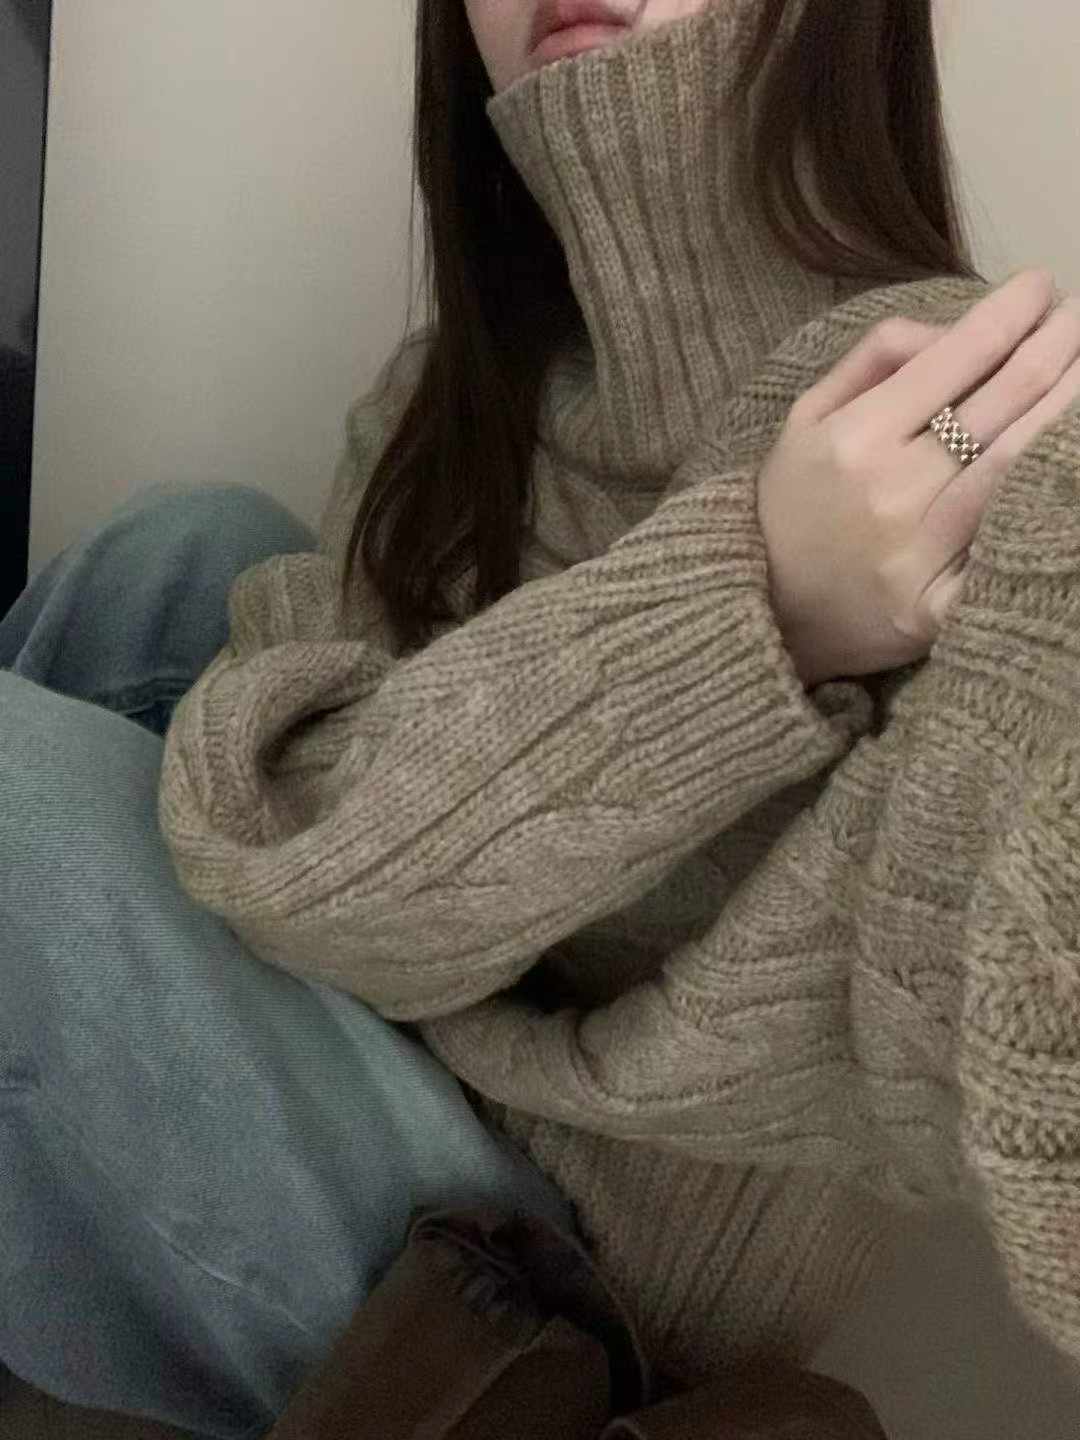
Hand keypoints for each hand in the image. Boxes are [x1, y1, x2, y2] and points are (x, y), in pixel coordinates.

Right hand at [758, 267, 1079, 686]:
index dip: (1014, 309)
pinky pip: (1009, 540)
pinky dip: (1045, 494)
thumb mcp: (806, 419)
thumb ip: (873, 360)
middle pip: (1006, 397)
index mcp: (854, 437)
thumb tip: (951, 329)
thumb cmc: (793, 509)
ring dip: (1070, 404)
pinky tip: (1068, 459)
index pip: (958, 354)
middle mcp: (891, 490)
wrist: (770, 619)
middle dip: (1058, 342)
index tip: (1041, 286)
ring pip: (1021, 460)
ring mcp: (920, 553)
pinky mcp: (941, 606)